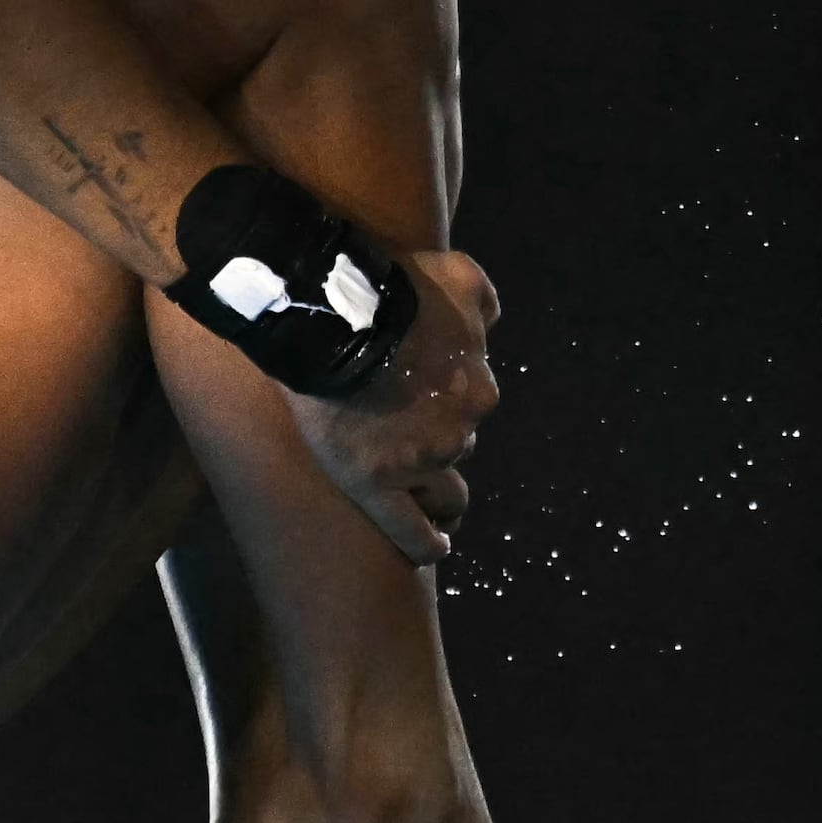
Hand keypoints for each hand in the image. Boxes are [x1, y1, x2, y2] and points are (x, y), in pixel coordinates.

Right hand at [293, 248, 499, 563]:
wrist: (333, 311)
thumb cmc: (392, 287)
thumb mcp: (459, 274)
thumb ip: (484, 302)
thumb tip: (488, 324)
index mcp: (479, 390)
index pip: (472, 407)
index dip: (445, 400)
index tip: (421, 394)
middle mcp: (458, 432)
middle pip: (455, 448)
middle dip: (434, 438)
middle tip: (396, 422)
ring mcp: (418, 463)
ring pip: (441, 489)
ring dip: (430, 485)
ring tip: (409, 484)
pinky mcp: (376, 485)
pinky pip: (413, 533)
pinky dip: (428, 543)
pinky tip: (435, 547)